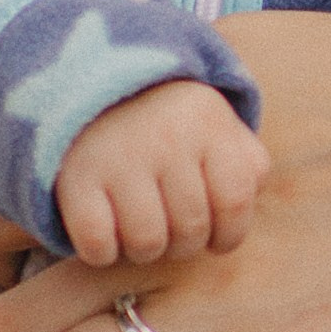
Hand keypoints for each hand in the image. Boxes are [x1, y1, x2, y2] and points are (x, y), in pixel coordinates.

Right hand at [54, 80, 269, 270]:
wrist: (84, 81)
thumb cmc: (162, 118)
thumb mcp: (210, 120)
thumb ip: (244, 155)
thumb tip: (254, 189)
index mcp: (207, 122)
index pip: (236, 201)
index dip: (230, 233)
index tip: (216, 238)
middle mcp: (166, 138)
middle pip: (191, 230)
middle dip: (183, 244)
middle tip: (170, 228)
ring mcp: (119, 157)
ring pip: (147, 243)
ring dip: (144, 250)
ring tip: (139, 229)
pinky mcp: (76, 177)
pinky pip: (98, 244)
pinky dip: (101, 250)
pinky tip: (104, 230)